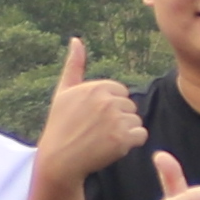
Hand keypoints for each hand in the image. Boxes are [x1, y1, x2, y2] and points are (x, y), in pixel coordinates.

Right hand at [32, 37, 145, 185]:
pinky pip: (141, 135)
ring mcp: (115, 119)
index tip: (92, 118)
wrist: (59, 160)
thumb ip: (74, 65)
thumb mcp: (63, 92)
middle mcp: (107, 100)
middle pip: (130, 107)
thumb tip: (76, 39)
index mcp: (97, 87)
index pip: (121, 93)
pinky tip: (111, 148)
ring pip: (136, 121)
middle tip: (96, 131)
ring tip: (102, 140)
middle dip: (118, 119)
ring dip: (124, 132)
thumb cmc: (60, 125)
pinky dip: (130, 144)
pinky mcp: (122, 138)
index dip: (109, 107)